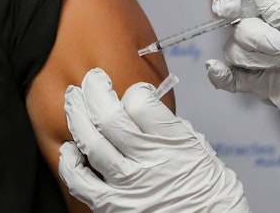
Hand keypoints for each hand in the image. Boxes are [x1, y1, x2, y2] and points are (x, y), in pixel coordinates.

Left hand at [60, 68, 249, 211]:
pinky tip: (70, 148)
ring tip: (74, 101)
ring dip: (77, 115)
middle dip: (94, 90)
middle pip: (108, 116)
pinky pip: (80, 182)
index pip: (141, 103)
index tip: (134, 91)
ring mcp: (128, 186)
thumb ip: (170, 128)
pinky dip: (69, 162)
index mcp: (175, 145)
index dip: (135, 91)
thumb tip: (144, 106)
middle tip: (92, 80)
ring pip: (90, 142)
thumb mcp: (201, 151)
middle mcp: (149, 163)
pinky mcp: (114, 206)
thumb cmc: (209, 195)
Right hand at [207, 0, 279, 162]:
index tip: (227, 7)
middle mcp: (279, 32)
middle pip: (240, 22)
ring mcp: (270, 59)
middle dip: (252, 33)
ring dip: (249, 56)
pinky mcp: (265, 86)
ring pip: (235, 48)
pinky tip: (216, 71)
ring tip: (278, 64)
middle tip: (277, 45)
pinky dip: (220, 75)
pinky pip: (233, 79)